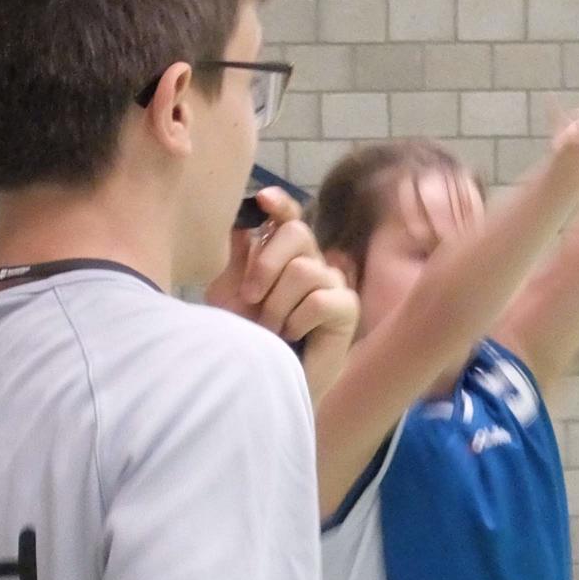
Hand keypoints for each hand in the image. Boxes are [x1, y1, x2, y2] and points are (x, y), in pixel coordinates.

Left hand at [205, 188, 359, 399]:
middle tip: (251, 298)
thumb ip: (238, 256)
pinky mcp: (347, 307)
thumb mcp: (231, 293)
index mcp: (285, 253)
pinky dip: (296, 320)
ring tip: (271, 329)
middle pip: (297, 234)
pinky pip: (319, 299)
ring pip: (303, 270)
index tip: (263, 200)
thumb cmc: (248, 337)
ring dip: (277, 304)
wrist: (266, 379)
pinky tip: (292, 336)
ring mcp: (332, 283)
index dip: (280, 205)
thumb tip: (242, 219)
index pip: (289, 218)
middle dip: (266, 265)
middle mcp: (311, 262)